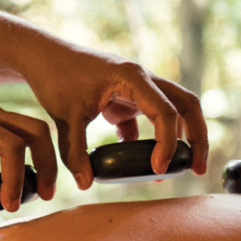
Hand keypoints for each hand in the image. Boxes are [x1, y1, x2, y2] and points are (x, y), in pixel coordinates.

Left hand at [23, 46, 207, 188]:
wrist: (42, 56)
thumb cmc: (55, 78)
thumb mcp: (63, 118)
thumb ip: (74, 152)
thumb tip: (85, 184)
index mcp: (132, 77)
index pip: (165, 111)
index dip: (167, 143)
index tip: (158, 169)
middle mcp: (142, 79)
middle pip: (186, 104)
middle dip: (197, 137)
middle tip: (198, 168)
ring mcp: (137, 88)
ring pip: (173, 110)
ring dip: (179, 138)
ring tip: (176, 169)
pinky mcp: (126, 98)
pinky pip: (148, 120)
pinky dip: (150, 141)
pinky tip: (141, 162)